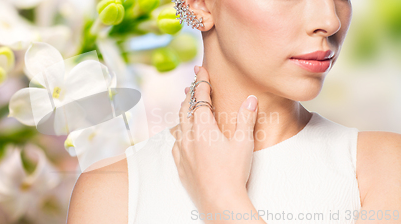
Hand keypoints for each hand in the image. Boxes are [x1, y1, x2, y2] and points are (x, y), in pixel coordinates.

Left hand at [171, 66, 258, 212]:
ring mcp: (181, 150)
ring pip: (178, 125)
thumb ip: (245, 118)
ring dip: (183, 113)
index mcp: (203, 127)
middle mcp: (188, 135)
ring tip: (186, 107)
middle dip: (190, 94)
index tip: (200, 70)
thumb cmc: (232, 172)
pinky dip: (179, 133)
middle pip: (186, 108)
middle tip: (192, 84)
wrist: (218, 200)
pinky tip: (181, 136)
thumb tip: (250, 99)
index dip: (201, 82)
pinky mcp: (180, 164)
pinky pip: (175, 143)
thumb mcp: (243, 142)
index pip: (200, 97)